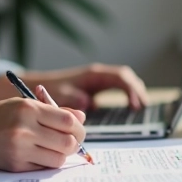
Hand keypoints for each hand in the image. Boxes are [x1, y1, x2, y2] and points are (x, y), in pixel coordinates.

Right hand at [0, 98, 85, 171]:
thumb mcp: (24, 104)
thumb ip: (54, 111)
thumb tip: (81, 118)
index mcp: (29, 109)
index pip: (68, 122)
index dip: (79, 127)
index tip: (78, 130)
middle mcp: (24, 130)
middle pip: (68, 143)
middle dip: (75, 143)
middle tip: (71, 141)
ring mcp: (19, 150)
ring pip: (59, 159)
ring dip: (61, 155)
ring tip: (53, 147)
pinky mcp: (15, 166)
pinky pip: (43, 168)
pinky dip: (46, 162)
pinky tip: (39, 153)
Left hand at [29, 64, 147, 110]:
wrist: (38, 87)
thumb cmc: (50, 90)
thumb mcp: (62, 94)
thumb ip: (74, 98)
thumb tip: (89, 103)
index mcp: (93, 75)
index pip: (120, 78)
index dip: (130, 90)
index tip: (134, 105)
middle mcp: (98, 75)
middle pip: (125, 76)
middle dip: (137, 88)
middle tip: (143, 105)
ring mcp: (98, 81)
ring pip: (123, 80)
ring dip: (133, 90)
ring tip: (141, 105)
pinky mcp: (95, 88)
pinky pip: (116, 87)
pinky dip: (126, 94)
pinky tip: (129, 106)